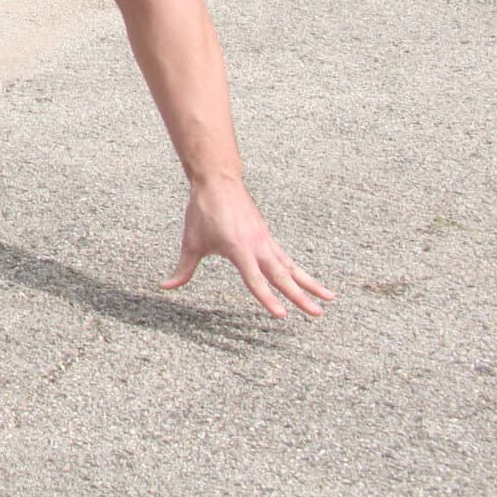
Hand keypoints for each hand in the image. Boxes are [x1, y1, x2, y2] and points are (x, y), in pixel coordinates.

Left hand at [163, 177, 332, 317]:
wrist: (218, 181)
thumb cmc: (203, 211)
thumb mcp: (191, 242)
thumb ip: (183, 268)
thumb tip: (166, 286)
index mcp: (238, 249)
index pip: (255, 280)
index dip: (268, 298)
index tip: (282, 315)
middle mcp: (257, 246)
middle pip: (282, 276)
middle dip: (301, 296)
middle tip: (317, 314)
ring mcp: (266, 241)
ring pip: (292, 267)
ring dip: (311, 283)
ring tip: (331, 299)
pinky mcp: (268, 238)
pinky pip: (288, 259)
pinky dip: (300, 271)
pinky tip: (311, 282)